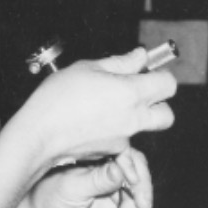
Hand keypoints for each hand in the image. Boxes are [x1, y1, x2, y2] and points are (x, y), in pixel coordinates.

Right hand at [12, 46, 176, 173]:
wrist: (39, 136)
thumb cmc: (58, 99)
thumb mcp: (87, 68)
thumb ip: (120, 62)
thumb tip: (140, 56)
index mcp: (131, 93)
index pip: (168, 85)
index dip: (159, 76)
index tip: (145, 72)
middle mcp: (133, 119)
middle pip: (167, 115)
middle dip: (158, 104)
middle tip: (136, 92)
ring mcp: (124, 138)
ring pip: (143, 128)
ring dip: (135, 117)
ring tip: (108, 106)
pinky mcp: (112, 151)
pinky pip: (122, 139)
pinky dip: (114, 130)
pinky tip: (92, 121)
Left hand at [22, 147, 153, 207]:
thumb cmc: (51, 199)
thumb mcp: (74, 188)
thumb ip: (98, 180)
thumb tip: (120, 170)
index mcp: (93, 151)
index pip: (120, 150)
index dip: (130, 165)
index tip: (132, 182)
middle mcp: (105, 162)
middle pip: (135, 166)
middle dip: (142, 185)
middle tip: (143, 204)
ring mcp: (112, 180)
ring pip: (137, 184)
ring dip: (138, 201)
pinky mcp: (116, 197)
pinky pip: (133, 200)